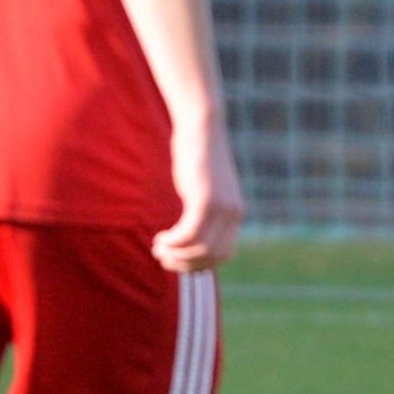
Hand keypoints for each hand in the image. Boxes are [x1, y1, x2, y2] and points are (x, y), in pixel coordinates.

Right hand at [154, 122, 245, 273]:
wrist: (202, 128)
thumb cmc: (198, 157)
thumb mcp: (205, 188)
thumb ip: (205, 210)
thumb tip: (192, 235)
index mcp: (235, 214)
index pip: (224, 255)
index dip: (201, 265)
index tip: (180, 262)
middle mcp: (233, 214)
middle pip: (212, 257)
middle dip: (185, 265)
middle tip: (163, 258)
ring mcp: (221, 208)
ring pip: (199, 249)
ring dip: (176, 255)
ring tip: (158, 249)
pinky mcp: (205, 200)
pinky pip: (189, 234)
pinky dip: (173, 242)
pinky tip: (161, 239)